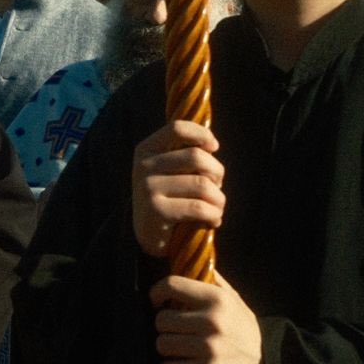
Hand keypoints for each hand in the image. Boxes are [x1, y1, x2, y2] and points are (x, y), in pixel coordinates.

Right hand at [131, 121, 224, 257]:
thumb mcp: (170, 170)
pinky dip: (214, 216)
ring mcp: (147, 188)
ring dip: (219, 200)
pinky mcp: (156, 211)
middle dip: (217, 174)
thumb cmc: (169, 197)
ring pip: (203, 185)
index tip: (214, 148)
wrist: (148, 235)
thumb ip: (186, 154)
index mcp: (146, 149)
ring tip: (217, 208)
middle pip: (197, 157)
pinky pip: (199, 208)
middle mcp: (144, 166)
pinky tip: (212, 221)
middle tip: (217, 188)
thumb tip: (212, 144)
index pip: (177, 128)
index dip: (202, 134)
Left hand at [151, 270, 261, 363]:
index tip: (156, 301)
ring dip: (166, 347)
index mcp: (217, 299)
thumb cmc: (243, 328)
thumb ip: (212, 281)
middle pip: (161, 319)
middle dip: (164, 326)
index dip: (157, 292)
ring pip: (162, 344)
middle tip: (174, 330)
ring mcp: (209, 347)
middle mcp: (212, 321)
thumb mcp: (234, 299)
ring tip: (177, 348)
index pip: (172, 285)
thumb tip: (191, 260)